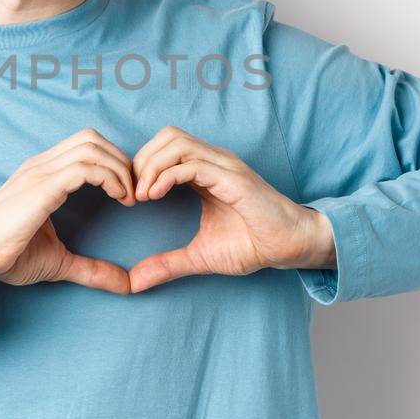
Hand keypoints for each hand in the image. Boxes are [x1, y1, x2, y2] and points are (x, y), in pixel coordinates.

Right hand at [0, 128, 136, 293]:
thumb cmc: (7, 255)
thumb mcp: (59, 261)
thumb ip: (91, 268)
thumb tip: (125, 285)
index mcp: (43, 173)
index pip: (85, 145)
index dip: (113, 162)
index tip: (128, 193)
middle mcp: (41, 165)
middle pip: (92, 138)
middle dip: (121, 160)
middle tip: (134, 191)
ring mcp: (40, 172)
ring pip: (91, 147)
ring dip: (119, 168)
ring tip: (128, 196)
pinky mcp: (41, 187)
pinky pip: (84, 168)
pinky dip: (109, 178)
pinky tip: (118, 198)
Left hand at [127, 125, 334, 292]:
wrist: (289, 247)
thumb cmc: (252, 245)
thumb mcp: (200, 256)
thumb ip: (167, 264)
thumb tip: (135, 282)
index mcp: (206, 170)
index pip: (164, 147)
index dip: (142, 165)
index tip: (130, 196)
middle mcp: (214, 160)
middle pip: (167, 136)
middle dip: (142, 160)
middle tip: (132, 192)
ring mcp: (224, 166)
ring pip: (176, 143)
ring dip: (151, 166)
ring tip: (142, 195)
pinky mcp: (233, 178)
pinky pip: (192, 164)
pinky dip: (166, 176)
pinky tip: (155, 196)